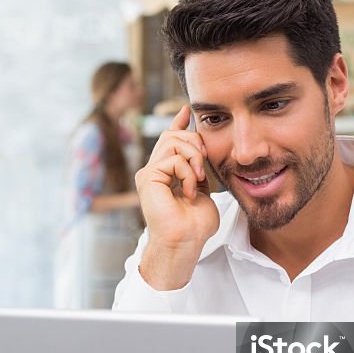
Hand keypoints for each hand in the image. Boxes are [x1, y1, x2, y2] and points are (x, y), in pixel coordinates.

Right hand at [134, 106, 220, 289]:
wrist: (185, 243)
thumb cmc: (194, 226)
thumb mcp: (202, 190)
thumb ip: (198, 170)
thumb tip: (202, 150)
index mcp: (165, 173)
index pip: (169, 139)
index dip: (178, 122)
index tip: (187, 109)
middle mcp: (153, 170)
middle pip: (173, 134)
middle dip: (195, 141)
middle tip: (205, 164)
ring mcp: (149, 173)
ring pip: (173, 140)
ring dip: (194, 157)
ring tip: (199, 178)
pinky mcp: (148, 177)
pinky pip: (173, 158)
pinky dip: (188, 173)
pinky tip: (190, 191)